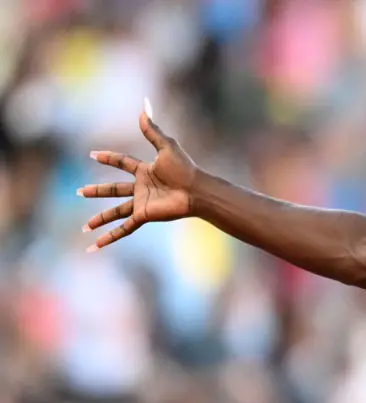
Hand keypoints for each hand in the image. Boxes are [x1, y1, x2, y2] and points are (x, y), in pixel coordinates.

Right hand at [78, 99, 198, 251]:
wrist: (196, 190)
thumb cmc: (185, 168)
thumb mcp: (166, 146)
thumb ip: (152, 128)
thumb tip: (144, 104)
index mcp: (145, 170)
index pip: (122, 163)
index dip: (109, 158)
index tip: (93, 154)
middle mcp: (141, 188)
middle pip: (113, 189)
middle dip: (97, 191)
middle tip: (79, 192)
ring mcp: (141, 203)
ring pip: (115, 211)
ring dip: (99, 219)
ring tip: (84, 226)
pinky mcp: (143, 216)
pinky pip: (124, 229)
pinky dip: (110, 237)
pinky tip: (96, 245)